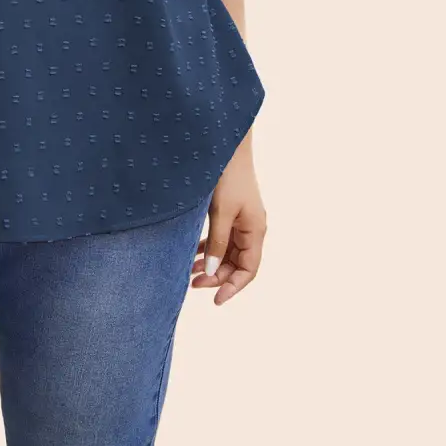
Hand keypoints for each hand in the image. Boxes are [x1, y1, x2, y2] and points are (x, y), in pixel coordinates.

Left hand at [190, 139, 266, 304]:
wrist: (225, 145)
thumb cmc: (227, 176)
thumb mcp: (221, 212)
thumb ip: (218, 242)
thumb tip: (213, 272)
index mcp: (255, 230)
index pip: (249, 270)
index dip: (233, 287)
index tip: (215, 300)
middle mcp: (252, 227)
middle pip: (238, 263)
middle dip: (218, 277)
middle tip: (192, 284)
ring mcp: (242, 219)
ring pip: (229, 252)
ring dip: (212, 264)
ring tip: (190, 273)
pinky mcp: (232, 211)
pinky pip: (223, 238)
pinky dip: (210, 249)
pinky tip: (194, 254)